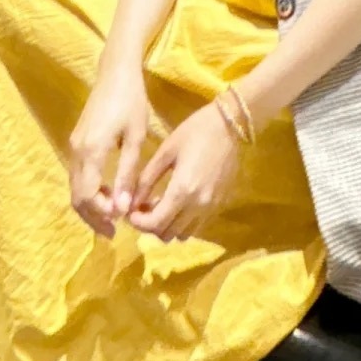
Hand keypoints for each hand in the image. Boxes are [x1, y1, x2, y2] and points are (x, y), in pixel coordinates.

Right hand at [68, 64, 152, 238]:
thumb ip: (127, 173)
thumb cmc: (132, 101)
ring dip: (91, 206)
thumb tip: (123, 208)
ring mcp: (74, 146)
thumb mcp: (136, 137)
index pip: (87, 195)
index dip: (101, 214)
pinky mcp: (77, 142)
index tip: (120, 222)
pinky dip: (89, 191)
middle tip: (113, 232)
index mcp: (91, 151)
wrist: (115, 72)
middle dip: (93, 217)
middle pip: (76, 196)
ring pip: (75, 187)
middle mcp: (77, 151)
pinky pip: (78, 176)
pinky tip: (108, 195)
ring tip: (113, 218)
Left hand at [130, 103, 239, 243]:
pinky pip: (197, 226)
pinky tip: (178, 203)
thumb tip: (130, 201)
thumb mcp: (166, 152)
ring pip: (183, 234)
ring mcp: (211, 208)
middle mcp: (198, 206)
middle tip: (142, 207)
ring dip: (167, 226)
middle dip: (150, 225)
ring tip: (160, 205)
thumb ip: (146, 179)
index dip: (138, 222)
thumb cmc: (195, 132)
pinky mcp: (220, 205)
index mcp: (182, 191)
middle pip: (167, 234)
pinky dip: (183, 223)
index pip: (155, 224)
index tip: (129, 211)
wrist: (230, 126)